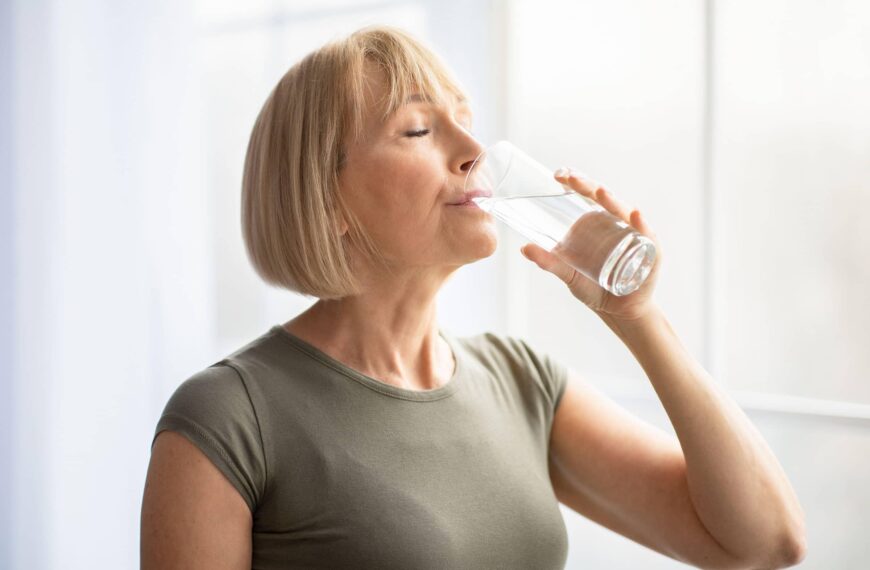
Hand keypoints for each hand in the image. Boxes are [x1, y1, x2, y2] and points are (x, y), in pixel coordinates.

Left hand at [520, 167, 662, 320]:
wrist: (616, 311)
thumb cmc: (593, 287)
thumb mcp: (567, 274)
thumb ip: (548, 261)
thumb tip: (524, 248)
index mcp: (597, 223)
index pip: (587, 196)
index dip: (575, 183)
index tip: (558, 174)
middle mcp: (616, 224)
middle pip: (604, 199)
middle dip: (588, 186)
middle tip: (572, 178)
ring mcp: (634, 235)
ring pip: (624, 213)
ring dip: (613, 202)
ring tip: (600, 192)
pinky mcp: (649, 252)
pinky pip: (647, 236)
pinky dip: (642, 225)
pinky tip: (635, 217)